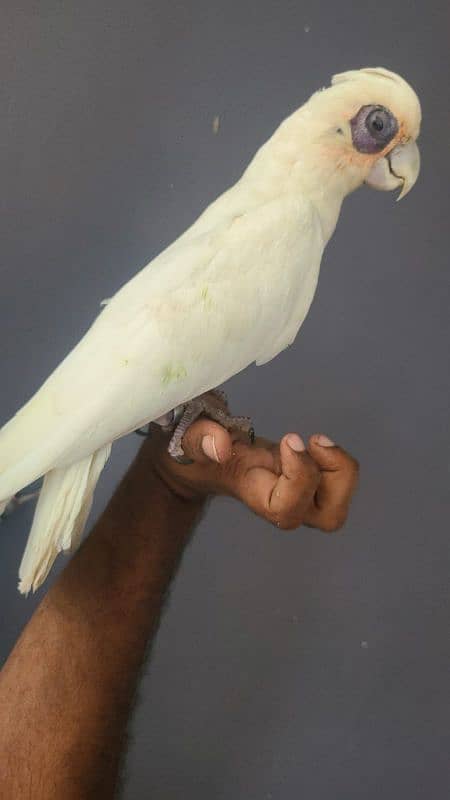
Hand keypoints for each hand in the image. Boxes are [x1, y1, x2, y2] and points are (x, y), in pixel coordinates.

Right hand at [145, 407, 358, 533]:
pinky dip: (336, 460)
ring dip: (340, 468)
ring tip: (316, 443)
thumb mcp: (184, 440)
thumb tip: (221, 445)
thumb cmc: (190, 453)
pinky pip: (338, 483)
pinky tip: (314, 444)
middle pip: (328, 517)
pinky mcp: (306, 480)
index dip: (299, 475)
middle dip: (334, 479)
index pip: (288, 508)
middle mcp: (282, 502)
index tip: (289, 439)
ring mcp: (297, 494)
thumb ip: (199, 438)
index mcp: (255, 494)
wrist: (194, 461)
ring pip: (339, 503)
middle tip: (314, 444)